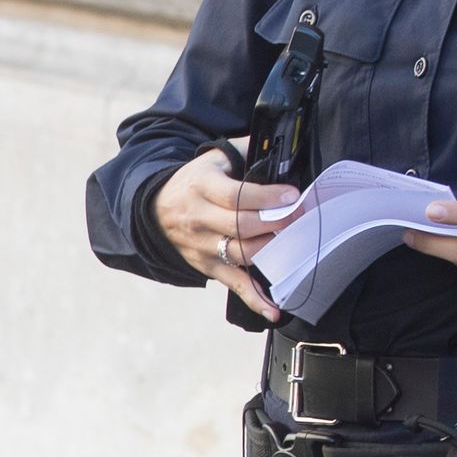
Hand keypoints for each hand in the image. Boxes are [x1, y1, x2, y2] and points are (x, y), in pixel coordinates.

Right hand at [152, 146, 300, 321]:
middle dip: (275, 223)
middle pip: (241, 227)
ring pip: (241, 254)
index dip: (266, 197)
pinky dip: (255, 298)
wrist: (155, 208)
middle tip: (300, 217)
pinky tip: (274, 308)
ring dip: (272, 251)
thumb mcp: (214, 158)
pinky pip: (234, 284)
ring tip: (295, 244)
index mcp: (202, 187)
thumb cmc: (196, 181)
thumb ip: (245, 150)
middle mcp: (199, 218)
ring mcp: (202, 246)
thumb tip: (281, 148)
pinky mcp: (207, 266)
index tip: (292, 195)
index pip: (236, 195)